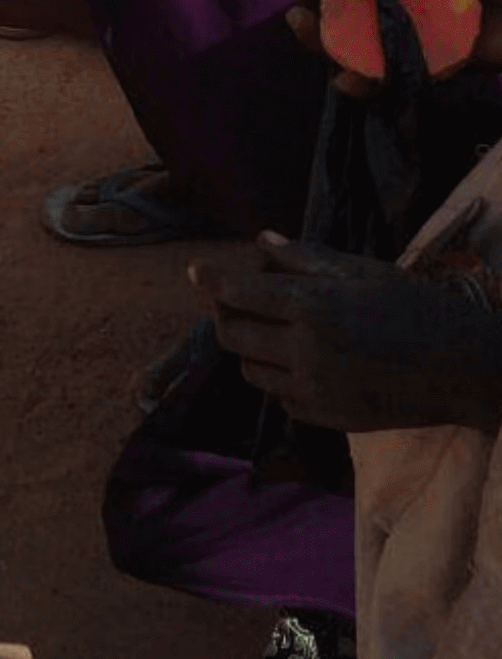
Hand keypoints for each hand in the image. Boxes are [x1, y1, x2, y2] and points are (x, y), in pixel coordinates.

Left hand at [193, 236, 501, 433]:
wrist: (463, 368)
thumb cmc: (415, 306)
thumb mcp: (362, 271)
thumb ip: (305, 257)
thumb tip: (260, 241)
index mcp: (312, 305)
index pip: (238, 292)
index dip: (212, 279)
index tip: (196, 271)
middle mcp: (305, 349)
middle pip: (231, 333)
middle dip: (226, 313)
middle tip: (241, 301)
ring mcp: (314, 388)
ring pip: (250, 369)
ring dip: (251, 347)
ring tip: (278, 331)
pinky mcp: (326, 417)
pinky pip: (279, 398)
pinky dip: (280, 379)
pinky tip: (305, 362)